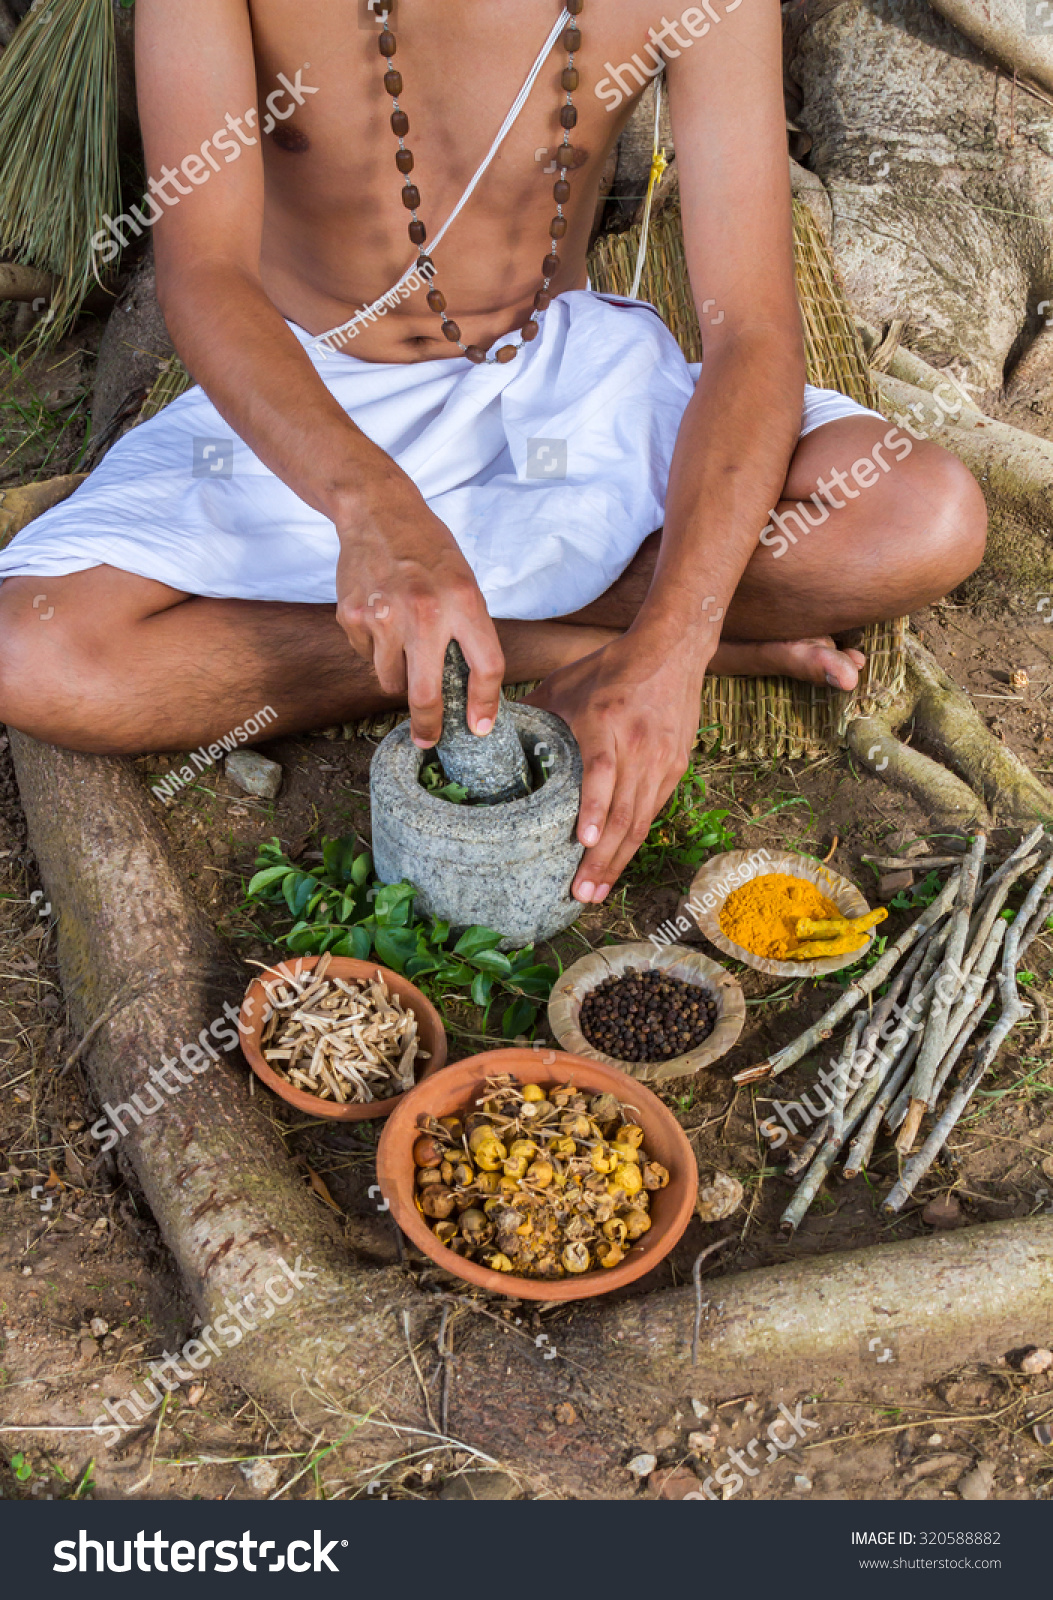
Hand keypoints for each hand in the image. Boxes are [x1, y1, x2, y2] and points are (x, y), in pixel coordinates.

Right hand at [335, 475, 504, 746]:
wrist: (377, 512)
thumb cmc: (428, 551)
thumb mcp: (464, 582)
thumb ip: (467, 630)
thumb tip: (466, 690)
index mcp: (464, 601)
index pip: (485, 666)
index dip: (485, 704)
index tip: (479, 727)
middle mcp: (425, 612)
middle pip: (426, 694)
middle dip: (429, 725)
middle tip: (429, 740)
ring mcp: (383, 617)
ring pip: (390, 680)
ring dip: (398, 676)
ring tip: (402, 640)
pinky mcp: (352, 616)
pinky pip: (365, 655)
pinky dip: (374, 648)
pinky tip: (379, 615)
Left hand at [527, 631, 709, 901]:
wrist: (673, 650)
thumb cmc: (610, 667)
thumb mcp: (564, 684)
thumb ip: (532, 713)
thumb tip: (487, 736)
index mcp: (605, 720)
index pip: (602, 770)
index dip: (595, 807)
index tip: (583, 840)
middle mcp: (638, 744)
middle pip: (624, 810)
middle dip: (603, 857)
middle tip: (582, 893)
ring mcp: (661, 760)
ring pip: (641, 820)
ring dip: (618, 860)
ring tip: (596, 892)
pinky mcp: (675, 768)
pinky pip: (652, 812)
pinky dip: (633, 841)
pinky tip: (617, 863)